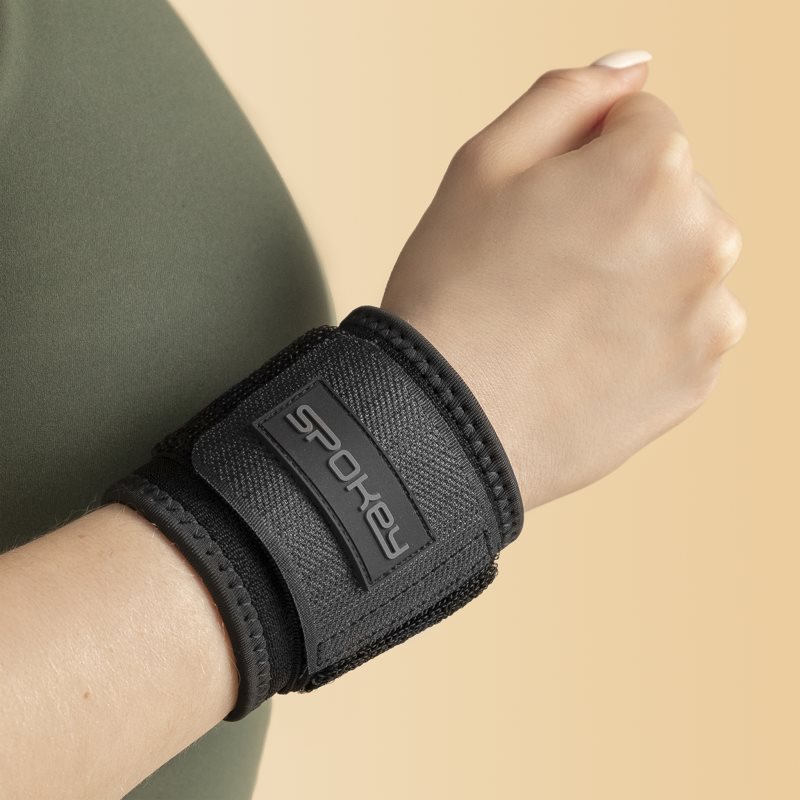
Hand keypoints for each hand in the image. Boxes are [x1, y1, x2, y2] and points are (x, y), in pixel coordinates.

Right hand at [381, 58, 745, 509]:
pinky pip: (679, 332)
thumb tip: (634, 68)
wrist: (447, 424)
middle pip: (670, 196)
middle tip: (542, 270)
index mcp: (653, 169)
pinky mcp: (697, 381)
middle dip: (617, 215)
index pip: (641, 124)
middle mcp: (705, 238)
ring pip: (678, 265)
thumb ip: (565, 96)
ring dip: (635, 277)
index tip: (537, 211)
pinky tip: (581, 359)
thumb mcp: (481, 165)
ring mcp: (709, 318)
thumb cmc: (452, 292)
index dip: (580, 161)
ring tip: (559, 321)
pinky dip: (641, 337)